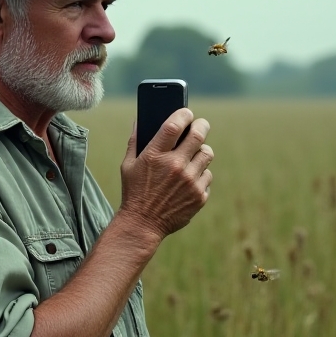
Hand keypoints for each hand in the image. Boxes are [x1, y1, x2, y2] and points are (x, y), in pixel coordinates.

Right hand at [118, 108, 213, 240]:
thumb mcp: (128, 165)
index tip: (186, 112)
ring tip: (194, 155)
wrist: (143, 224)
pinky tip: (189, 180)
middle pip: (198, 135)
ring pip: (207, 154)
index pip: (174, 125)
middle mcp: (175, 166)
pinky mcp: (199, 195)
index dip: (183, 114)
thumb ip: (134, 140)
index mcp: (155, 155)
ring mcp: (189, 181)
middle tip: (200, 125)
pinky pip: (207, 176)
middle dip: (201, 125)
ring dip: (201, 151)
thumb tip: (139, 119)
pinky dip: (200, 175)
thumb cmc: (134, 191)